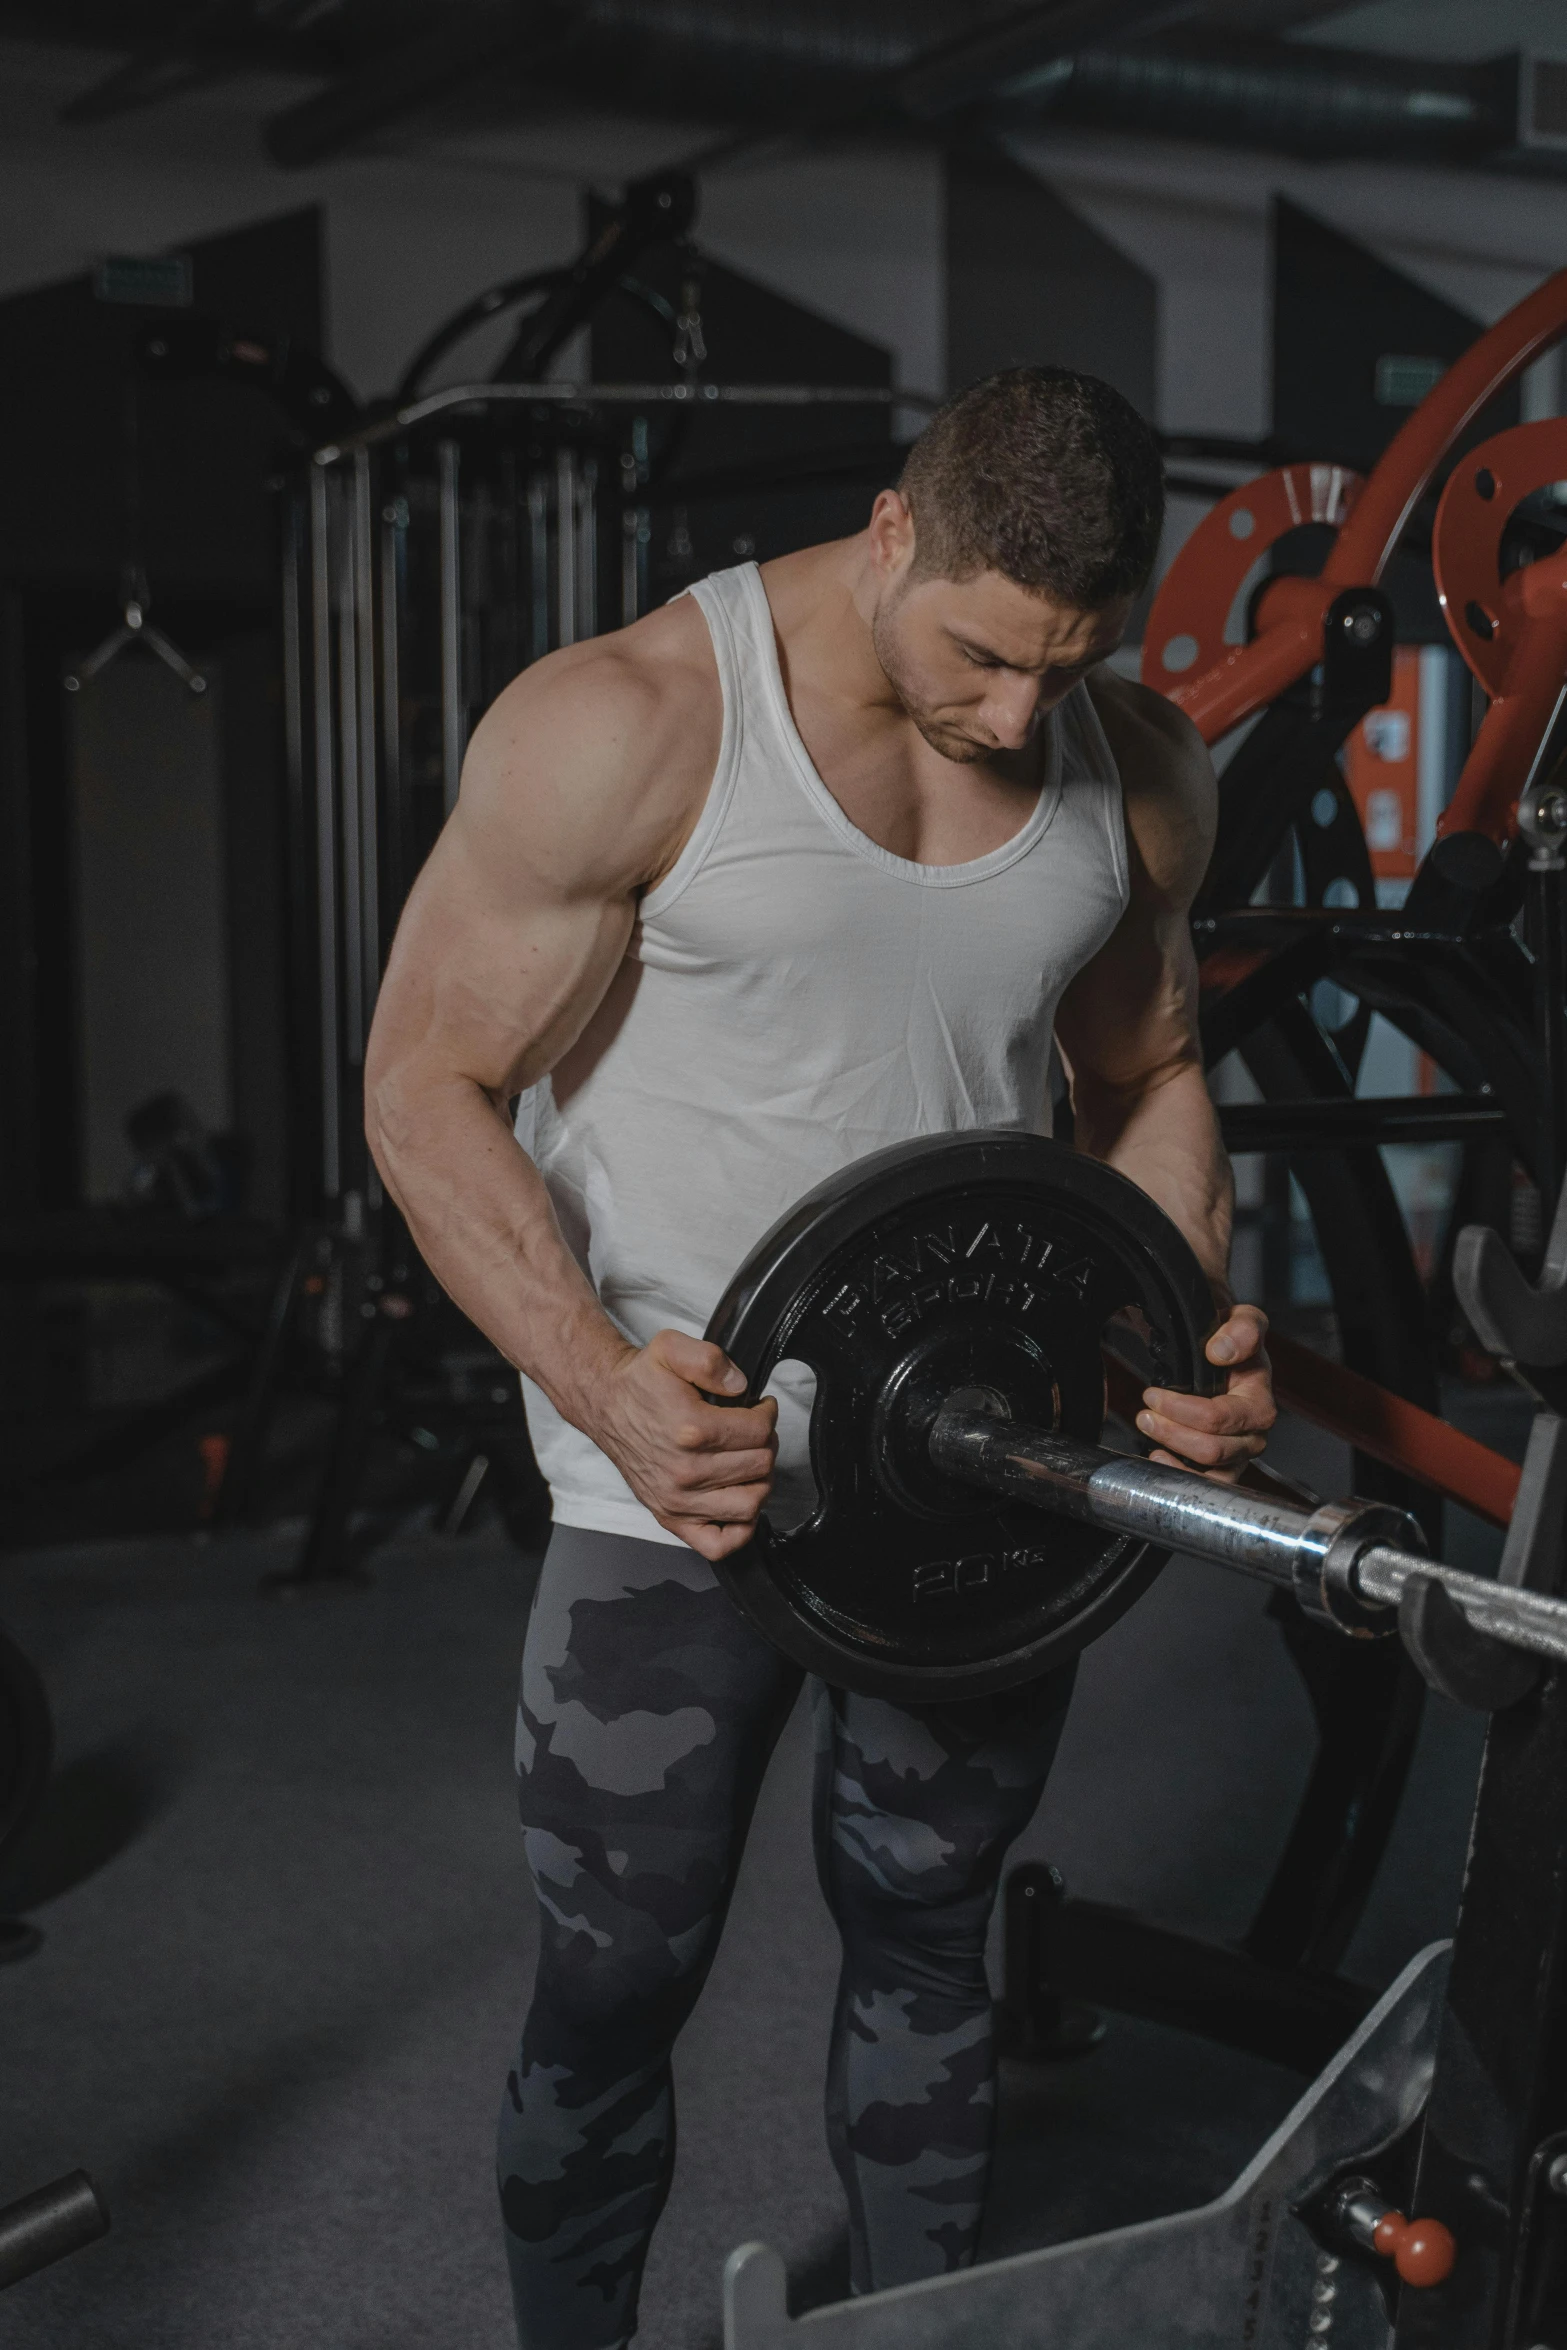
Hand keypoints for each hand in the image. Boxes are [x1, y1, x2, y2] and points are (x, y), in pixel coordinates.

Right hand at [589, 1329, 776, 1560]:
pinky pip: (717, 1544)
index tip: (761, 1408)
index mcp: (691, 1429)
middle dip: (766, 1443)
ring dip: (760, 1481)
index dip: (768, 1414)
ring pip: (750, 1503)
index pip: (759, 1431)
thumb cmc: (640, 1382)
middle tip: (754, 1431)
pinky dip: (739, 1530)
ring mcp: (678, 1500)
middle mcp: (685, 1470)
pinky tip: (739, 1502)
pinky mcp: (670, 1517)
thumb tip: (740, 1387)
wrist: (605, 1404)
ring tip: (748, 1461)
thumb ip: (711, 1360)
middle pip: (760, 1466)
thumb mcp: (671, 1348)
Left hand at [1137, 1303, 1274, 1482]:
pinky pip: (1206, 1486)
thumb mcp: (1242, 1320)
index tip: (1152, 1394)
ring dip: (1172, 1454)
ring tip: (1148, 1429)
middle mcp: (1254, 1433)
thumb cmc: (1232, 1339)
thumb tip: (1220, 1353)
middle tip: (1144, 1413)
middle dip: (1170, 1432)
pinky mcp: (1224, 1467)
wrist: (1224, 1351)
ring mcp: (1239, 1454)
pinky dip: (1178, 1477)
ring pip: (1209, 1473)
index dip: (1180, 1410)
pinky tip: (1158, 1457)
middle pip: (1212, 1450)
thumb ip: (1242, 1329)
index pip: (1220, 1419)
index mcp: (1259, 1401)